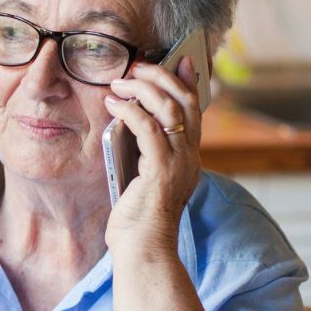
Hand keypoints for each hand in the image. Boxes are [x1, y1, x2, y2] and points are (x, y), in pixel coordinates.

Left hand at [103, 56, 201, 253]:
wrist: (143, 251)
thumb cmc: (138, 222)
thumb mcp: (144, 179)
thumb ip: (144, 152)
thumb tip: (127, 122)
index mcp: (189, 158)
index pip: (197, 110)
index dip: (190, 81)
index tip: (181, 59)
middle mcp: (190, 157)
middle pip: (186, 101)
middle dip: (162, 76)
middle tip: (137, 66)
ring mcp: (178, 163)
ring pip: (169, 108)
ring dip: (142, 89)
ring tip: (120, 83)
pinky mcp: (160, 170)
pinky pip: (147, 128)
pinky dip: (129, 110)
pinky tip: (113, 105)